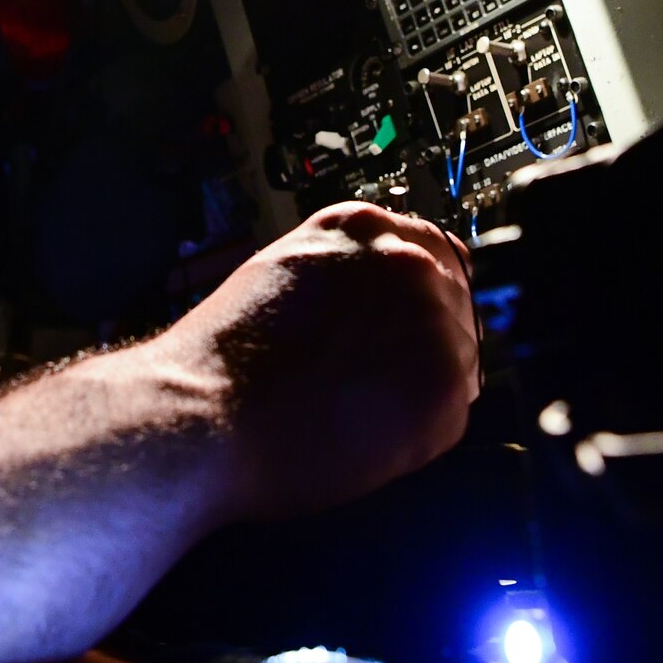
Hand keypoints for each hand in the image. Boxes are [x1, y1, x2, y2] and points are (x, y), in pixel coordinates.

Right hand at [147, 202, 478, 520]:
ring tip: (361, 410)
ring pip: (458, 358)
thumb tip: (377, 299)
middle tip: (380, 378)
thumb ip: (343, 271)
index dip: (423, 292)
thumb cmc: (225, 359)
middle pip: (453, 301)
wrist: (205, 414)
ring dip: (423, 385)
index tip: (412, 320)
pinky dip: (419, 433)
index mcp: (364, 229)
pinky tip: (367, 434)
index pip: (432, 250)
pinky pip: (451, 413)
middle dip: (425, 339)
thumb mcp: (284, 271)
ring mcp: (431, 323)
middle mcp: (407, 264)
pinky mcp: (443, 388)